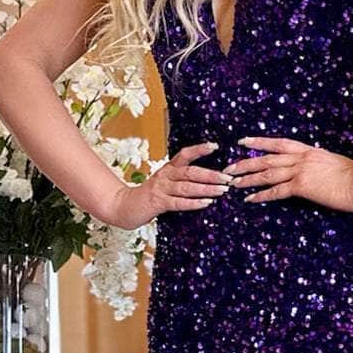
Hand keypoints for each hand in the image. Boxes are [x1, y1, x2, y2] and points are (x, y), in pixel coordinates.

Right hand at [107, 141, 231, 228]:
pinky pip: (178, 203)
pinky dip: (193, 203)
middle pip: (190, 172)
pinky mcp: (158, 203)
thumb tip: (209, 181)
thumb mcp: (165, 183)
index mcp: (168, 168)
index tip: (215, 146)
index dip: (199, 149)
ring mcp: (161, 189)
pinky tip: (206, 203)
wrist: (124, 206)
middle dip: (211, 174)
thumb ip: (182, 180)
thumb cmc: (149, 196)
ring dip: (206, 189)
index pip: (184, 154)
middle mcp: (165, 176)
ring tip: (222, 190)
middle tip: (227, 177)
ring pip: (187, 187)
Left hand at [222, 136, 352, 212]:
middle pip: (267, 158)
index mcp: (312, 151)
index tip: (243, 141)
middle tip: (229, 167)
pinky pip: (276, 191)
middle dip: (245, 162)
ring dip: (246, 178)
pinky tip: (248, 199)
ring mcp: (300, 171)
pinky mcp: (301, 186)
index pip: (279, 143)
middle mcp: (302, 158)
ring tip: (231, 183)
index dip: (260, 142)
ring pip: (266, 173)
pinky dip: (260, 195)